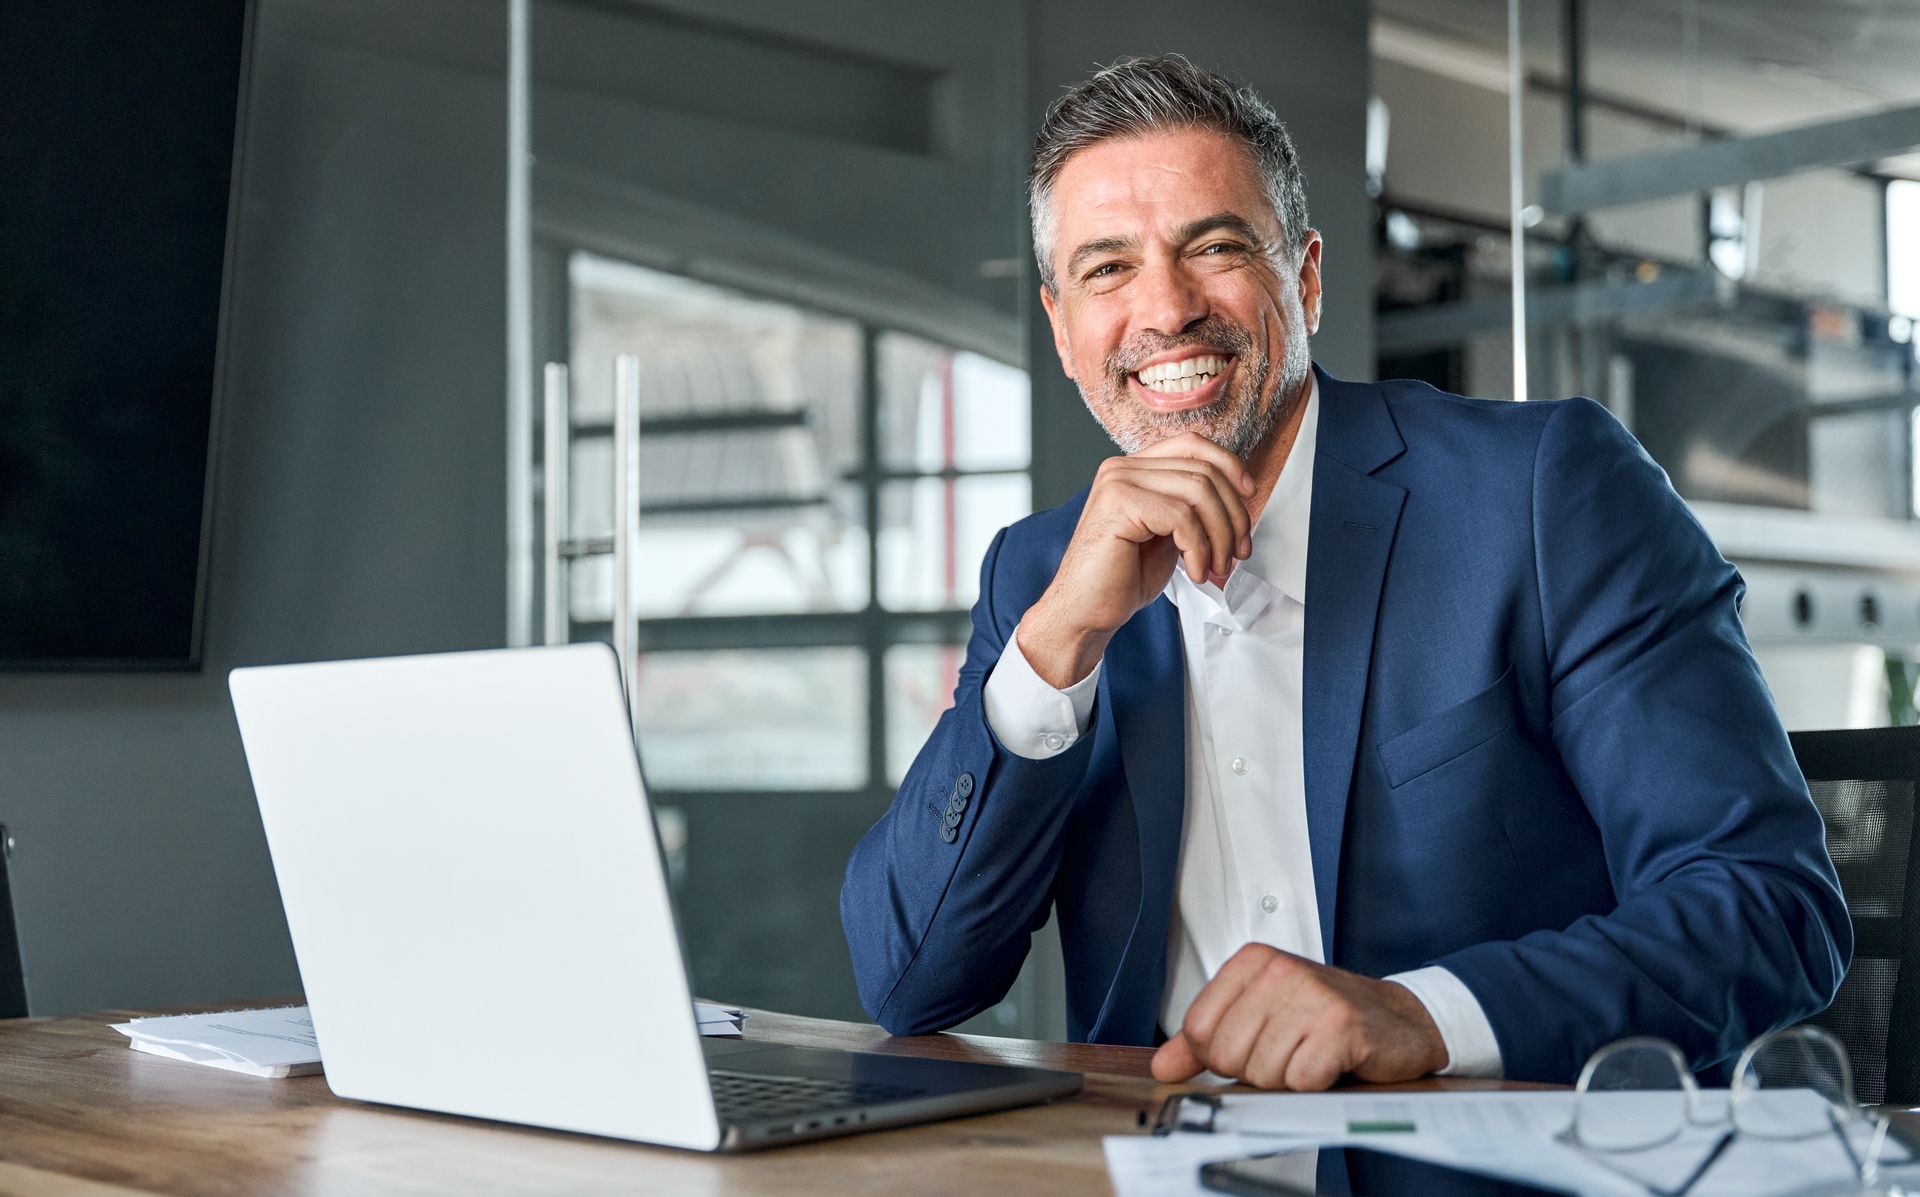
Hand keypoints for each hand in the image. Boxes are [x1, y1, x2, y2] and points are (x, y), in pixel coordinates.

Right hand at [1021, 432, 1254, 687]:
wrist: (1084, 613)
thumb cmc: (1122, 579)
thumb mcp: (1168, 534)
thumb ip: (1193, 509)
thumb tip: (1240, 499)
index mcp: (1134, 469)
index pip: (1193, 445)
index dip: (1230, 466)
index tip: (1249, 498)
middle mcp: (1122, 468)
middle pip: (1203, 471)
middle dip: (1232, 516)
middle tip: (1236, 553)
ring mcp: (1117, 482)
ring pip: (1198, 492)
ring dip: (1219, 536)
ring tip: (1215, 567)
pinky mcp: (1118, 504)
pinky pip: (1182, 517)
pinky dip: (1199, 549)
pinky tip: (1195, 572)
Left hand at [1150, 945, 1448, 1090]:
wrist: (1398, 1020)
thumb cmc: (1328, 1016)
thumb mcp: (1260, 1013)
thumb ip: (1206, 1040)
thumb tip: (1163, 1066)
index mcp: (1251, 961)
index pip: (1198, 1029)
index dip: (1219, 1056)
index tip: (1250, 1047)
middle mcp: (1279, 971)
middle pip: (1227, 1055)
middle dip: (1254, 1070)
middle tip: (1287, 1053)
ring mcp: (1311, 996)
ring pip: (1262, 1072)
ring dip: (1286, 1079)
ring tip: (1308, 1056)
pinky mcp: (1340, 1028)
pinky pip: (1299, 1081)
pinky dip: (1312, 1085)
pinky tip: (1328, 1064)